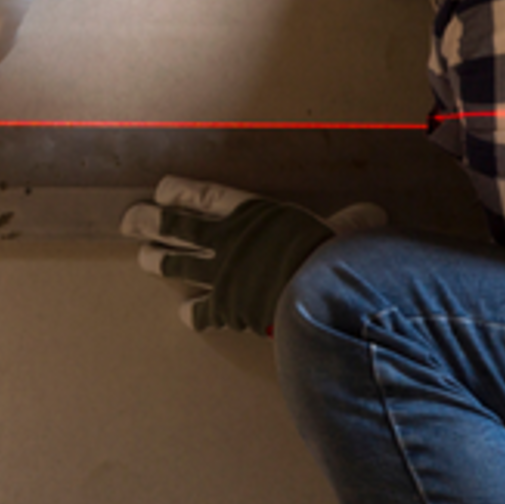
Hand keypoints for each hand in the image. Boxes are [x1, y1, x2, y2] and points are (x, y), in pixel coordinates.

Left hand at [122, 177, 386, 332]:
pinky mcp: (224, 309)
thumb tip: (375, 214)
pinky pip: (200, 311)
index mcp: (251, 214)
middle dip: (149, 223)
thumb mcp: (342, 232)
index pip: (205, 197)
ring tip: (144, 259)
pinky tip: (184, 313)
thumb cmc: (328, 255)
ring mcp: (220, 276)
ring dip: (157, 261)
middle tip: (129, 221)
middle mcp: (227, 241)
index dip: (180, 192)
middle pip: (176, 227)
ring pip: (176, 264)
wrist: (316, 295)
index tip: (160, 189)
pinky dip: (191, 312)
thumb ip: (351, 223)